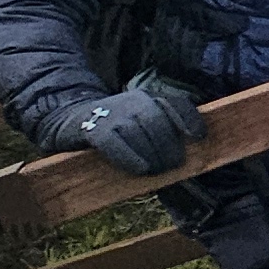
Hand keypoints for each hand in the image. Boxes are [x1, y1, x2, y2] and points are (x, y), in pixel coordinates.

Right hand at [54, 80, 204, 175]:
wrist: (70, 117)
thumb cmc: (114, 127)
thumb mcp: (139, 121)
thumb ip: (160, 130)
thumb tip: (186, 156)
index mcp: (148, 97)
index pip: (175, 103)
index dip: (189, 119)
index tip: (199, 137)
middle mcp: (133, 101)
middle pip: (158, 123)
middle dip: (169, 147)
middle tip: (172, 166)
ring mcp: (112, 113)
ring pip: (138, 134)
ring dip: (151, 156)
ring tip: (156, 171)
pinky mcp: (92, 128)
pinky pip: (114, 143)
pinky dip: (129, 157)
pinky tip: (140, 170)